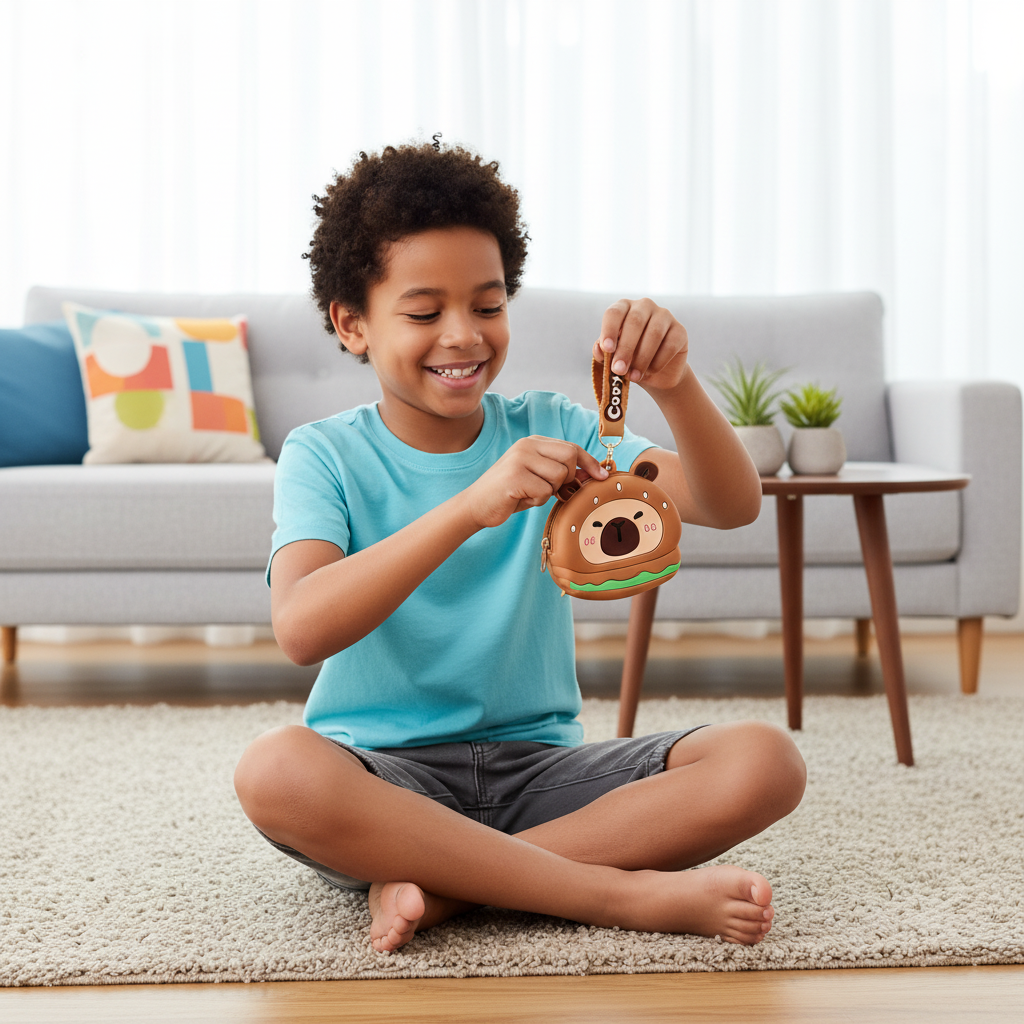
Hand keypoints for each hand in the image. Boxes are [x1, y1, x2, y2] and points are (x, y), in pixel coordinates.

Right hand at [462, 436, 608, 529]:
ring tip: (530, 493)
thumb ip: (562, 473)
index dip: (590, 462)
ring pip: (559, 476)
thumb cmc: (510, 493)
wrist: (476, 505)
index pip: (571, 447)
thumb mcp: (538, 479)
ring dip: (549, 492)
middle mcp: (527, 446)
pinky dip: (536, 501)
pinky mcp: (515, 477)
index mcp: (533, 442)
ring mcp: (520, 459)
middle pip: (570, 457)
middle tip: (553, 489)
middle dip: (568, 478)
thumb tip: (593, 474)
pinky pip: (544, 492)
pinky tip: (520, 499)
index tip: (603, 476)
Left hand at [591, 298, 689, 392]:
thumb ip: (604, 352)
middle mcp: (644, 306)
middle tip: (619, 370)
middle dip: (625, 349)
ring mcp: (664, 316)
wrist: (656, 374)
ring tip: (633, 377)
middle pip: (635, 322)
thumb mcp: (613, 357)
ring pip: (654, 334)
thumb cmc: (630, 360)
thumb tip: (599, 350)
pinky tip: (650, 371)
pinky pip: (670, 345)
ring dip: (642, 358)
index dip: (609, 330)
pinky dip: (658, 361)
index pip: (614, 313)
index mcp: (624, 308)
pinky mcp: (680, 331)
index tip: (607, 349)